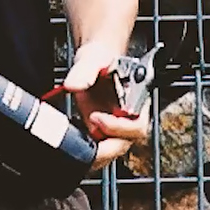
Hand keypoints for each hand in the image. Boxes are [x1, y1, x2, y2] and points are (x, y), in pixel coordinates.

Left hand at [63, 42, 151, 171]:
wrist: (94, 60)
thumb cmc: (101, 58)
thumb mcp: (93, 58)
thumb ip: (85, 71)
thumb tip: (74, 84)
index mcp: (137, 98)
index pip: (136, 124)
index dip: (118, 127)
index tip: (96, 117)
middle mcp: (130, 116)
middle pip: (125, 143)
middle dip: (105, 145)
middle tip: (85, 133)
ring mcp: (116, 127)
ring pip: (112, 151)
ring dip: (94, 151)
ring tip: (77, 138)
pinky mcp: (102, 133)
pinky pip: (98, 151)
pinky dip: (85, 151)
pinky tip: (73, 141)